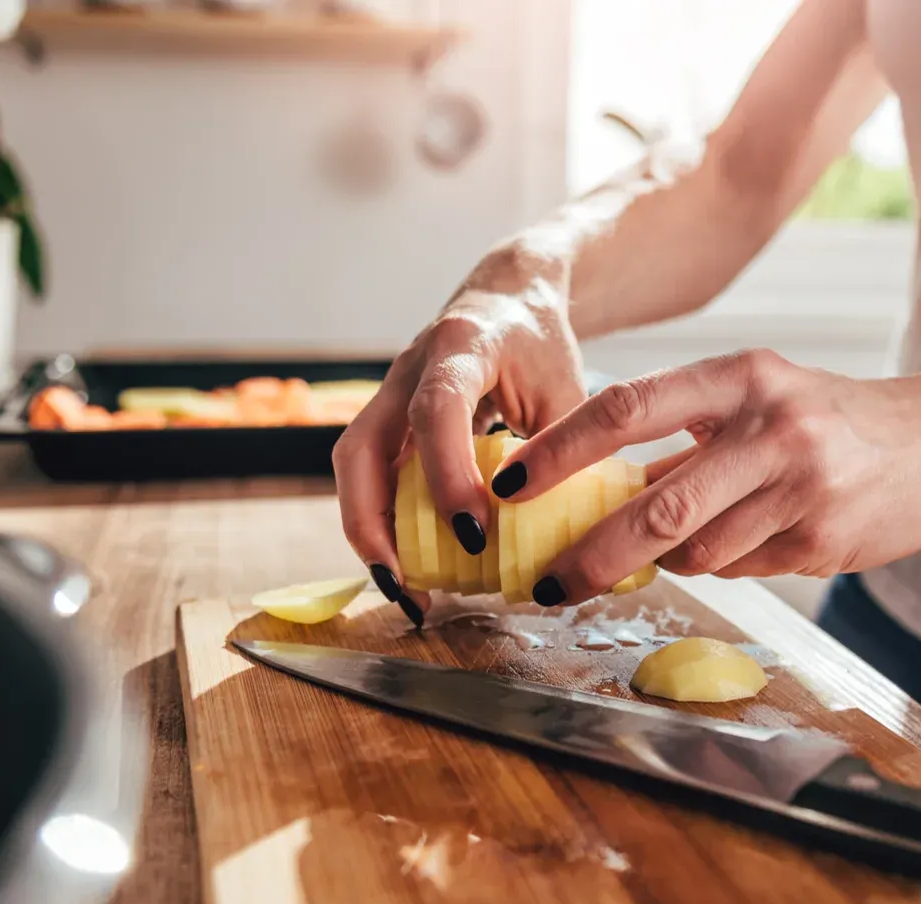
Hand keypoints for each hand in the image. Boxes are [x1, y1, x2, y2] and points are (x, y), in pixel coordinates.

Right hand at [333, 247, 589, 622]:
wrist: (508, 297)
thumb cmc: (539, 345)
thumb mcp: (566, 390)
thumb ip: (560, 454)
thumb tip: (561, 540)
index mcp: (460, 348)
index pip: (436, 410)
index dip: (447, 474)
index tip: (473, 535)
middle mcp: (408, 371)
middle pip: (361, 449)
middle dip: (373, 524)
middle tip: (405, 584)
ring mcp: (387, 396)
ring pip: (353, 468)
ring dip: (369, 533)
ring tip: (405, 589)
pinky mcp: (386, 422)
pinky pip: (368, 477)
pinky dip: (381, 523)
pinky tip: (410, 565)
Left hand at [494, 349, 920, 605]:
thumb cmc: (829, 419)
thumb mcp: (755, 401)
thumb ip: (681, 437)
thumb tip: (589, 486)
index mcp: (739, 376)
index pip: (624, 408)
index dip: (557, 452)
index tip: (509, 487)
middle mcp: (770, 426)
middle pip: (656, 505)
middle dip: (590, 553)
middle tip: (546, 581)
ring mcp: (801, 486)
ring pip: (696, 550)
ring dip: (664, 561)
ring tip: (662, 553)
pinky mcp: (822, 541)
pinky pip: (740, 569)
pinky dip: (719, 566)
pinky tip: (738, 545)